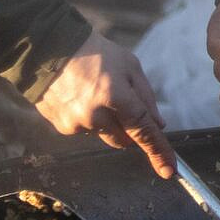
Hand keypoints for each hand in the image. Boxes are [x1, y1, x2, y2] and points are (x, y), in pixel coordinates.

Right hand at [33, 32, 176, 177]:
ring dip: (107, 122)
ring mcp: (76, 124)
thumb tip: (158, 125)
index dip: (158, 151)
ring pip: (104, 136)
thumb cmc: (96, 53)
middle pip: (124, 140)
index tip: (168, 170)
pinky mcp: (62, 128)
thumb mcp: (130, 66)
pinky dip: (89, 119)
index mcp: (115, 96)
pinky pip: (85, 131)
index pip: (143, 131)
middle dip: (130, 129)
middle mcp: (95, 115)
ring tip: (96, 93)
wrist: (51, 49)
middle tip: (123, 103)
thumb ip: (146, 97)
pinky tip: (80, 98)